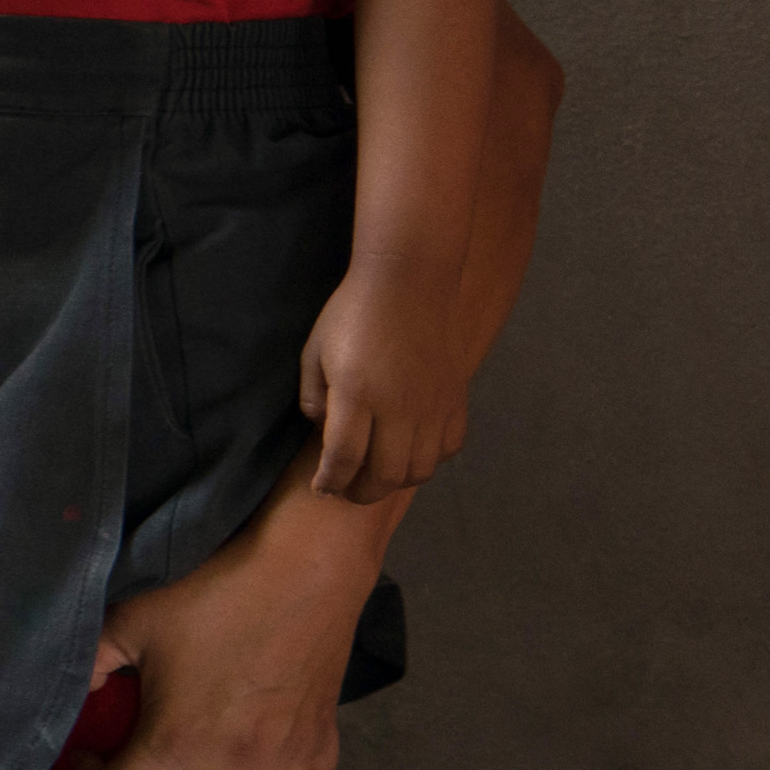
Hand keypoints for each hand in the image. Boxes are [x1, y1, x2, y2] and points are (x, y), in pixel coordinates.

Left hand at [84, 466, 387, 769]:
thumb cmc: (215, 589)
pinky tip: (281, 757)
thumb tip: (56, 684)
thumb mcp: (134, 618)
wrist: (309, 564)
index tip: (86, 768)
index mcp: (178, 744)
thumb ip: (91, 659)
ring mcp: (287, 758)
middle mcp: (234, 768)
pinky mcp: (323, 733)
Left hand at [298, 265, 470, 498]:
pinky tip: (412, 450)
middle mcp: (398, 406)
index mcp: (357, 393)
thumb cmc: (354, 311)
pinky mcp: (455, 398)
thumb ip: (313, 396)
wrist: (410, 278)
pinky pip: (448, 447)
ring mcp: (432, 405)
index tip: (322, 487)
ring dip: (396, 480)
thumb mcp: (316, 349)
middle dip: (360, 492)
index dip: (330, 481)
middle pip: (385, 475)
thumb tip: (322, 431)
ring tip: (379, 472)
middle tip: (347, 489)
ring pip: (419, 470)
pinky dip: (430, 459)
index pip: (343, 459)